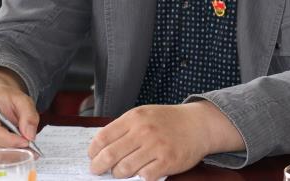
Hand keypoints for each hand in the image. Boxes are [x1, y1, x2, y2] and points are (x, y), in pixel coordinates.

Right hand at [0, 68, 39, 156]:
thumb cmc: (4, 98)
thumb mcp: (21, 99)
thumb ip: (29, 115)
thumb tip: (30, 136)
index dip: (9, 140)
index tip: (26, 142)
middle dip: (11, 149)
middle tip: (28, 146)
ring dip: (7, 155)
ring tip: (20, 145)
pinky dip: (0, 156)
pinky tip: (9, 147)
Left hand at [88, 101, 243, 180]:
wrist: (197, 124)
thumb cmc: (168, 121)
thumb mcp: (144, 115)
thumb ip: (124, 127)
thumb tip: (100, 147)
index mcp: (135, 117)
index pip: (103, 137)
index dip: (93, 151)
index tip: (92, 157)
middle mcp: (144, 131)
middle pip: (110, 156)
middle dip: (99, 167)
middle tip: (98, 170)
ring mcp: (156, 147)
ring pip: (124, 169)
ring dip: (119, 174)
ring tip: (121, 172)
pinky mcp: (167, 162)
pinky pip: (144, 177)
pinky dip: (139, 177)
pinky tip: (142, 171)